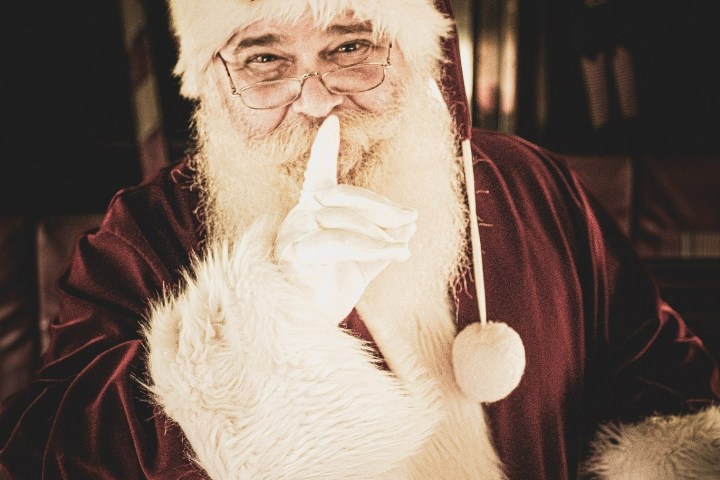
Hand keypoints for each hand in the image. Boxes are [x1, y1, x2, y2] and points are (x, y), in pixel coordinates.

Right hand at [275, 115, 416, 324]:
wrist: (301, 333)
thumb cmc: (326, 296)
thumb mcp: (362, 266)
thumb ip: (384, 244)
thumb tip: (410, 227)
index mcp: (311, 214)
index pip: (319, 176)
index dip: (324, 150)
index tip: (332, 121)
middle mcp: (300, 218)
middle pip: (344, 197)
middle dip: (382, 207)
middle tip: (411, 220)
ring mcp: (294, 235)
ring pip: (344, 220)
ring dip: (380, 234)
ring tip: (403, 249)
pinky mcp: (295, 255)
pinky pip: (339, 243)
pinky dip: (373, 247)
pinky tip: (398, 254)